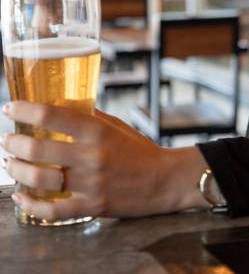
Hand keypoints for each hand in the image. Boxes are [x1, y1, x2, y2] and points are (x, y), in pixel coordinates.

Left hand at [0, 101, 207, 221]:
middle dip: (15, 143)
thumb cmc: (140, 150)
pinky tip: (21, 197)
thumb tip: (59, 107)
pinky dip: (32, 205)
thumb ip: (89, 117)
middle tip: (7, 139)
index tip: (9, 107)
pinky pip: (54, 210)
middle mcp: (92, 155)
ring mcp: (91, 183)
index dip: (26, 110)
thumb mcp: (116, 126)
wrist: (165, 180)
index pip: (53, 115)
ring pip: (41, 179)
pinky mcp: (92, 206)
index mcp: (98, 130)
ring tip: (10, 163)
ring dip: (18, 170)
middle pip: (40, 148)